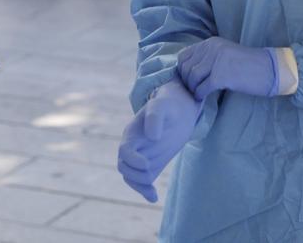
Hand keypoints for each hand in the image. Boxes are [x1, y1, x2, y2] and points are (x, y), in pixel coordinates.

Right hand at [117, 78, 201, 202]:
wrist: (179, 110)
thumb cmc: (168, 105)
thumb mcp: (162, 105)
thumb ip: (155, 118)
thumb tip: (152, 137)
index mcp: (132, 133)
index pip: (124, 151)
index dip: (132, 160)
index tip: (146, 164)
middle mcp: (133, 147)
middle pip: (123, 166)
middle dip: (134, 174)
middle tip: (150, 173)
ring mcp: (141, 156)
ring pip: (131, 176)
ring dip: (139, 185)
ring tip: (152, 193)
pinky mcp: (151, 165)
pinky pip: (143, 181)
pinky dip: (146, 191)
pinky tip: (154, 198)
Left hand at [175, 37, 278, 101]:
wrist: (269, 70)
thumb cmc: (249, 65)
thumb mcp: (225, 54)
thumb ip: (208, 58)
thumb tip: (189, 71)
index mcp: (211, 43)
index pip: (184, 55)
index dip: (182, 70)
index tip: (188, 80)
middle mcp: (212, 48)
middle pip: (186, 67)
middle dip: (186, 81)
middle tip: (193, 89)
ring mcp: (216, 61)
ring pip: (192, 77)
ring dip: (193, 88)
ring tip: (198, 94)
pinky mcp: (222, 75)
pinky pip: (202, 87)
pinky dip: (200, 94)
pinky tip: (203, 97)